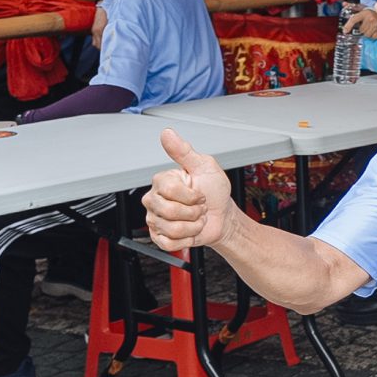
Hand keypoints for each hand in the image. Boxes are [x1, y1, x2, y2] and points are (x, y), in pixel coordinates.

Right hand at [142, 130, 233, 252]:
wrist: (222, 217)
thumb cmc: (215, 192)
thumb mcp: (205, 166)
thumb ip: (183, 151)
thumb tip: (167, 133)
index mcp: (162, 181)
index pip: (170, 190)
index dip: (192, 195)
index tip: (199, 193)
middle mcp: (154, 199)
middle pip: (169, 211)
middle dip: (194, 212)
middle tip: (198, 207)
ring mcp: (154, 219)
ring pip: (172, 229)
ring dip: (193, 226)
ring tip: (195, 218)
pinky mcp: (159, 237)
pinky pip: (169, 242)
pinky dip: (188, 239)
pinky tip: (190, 230)